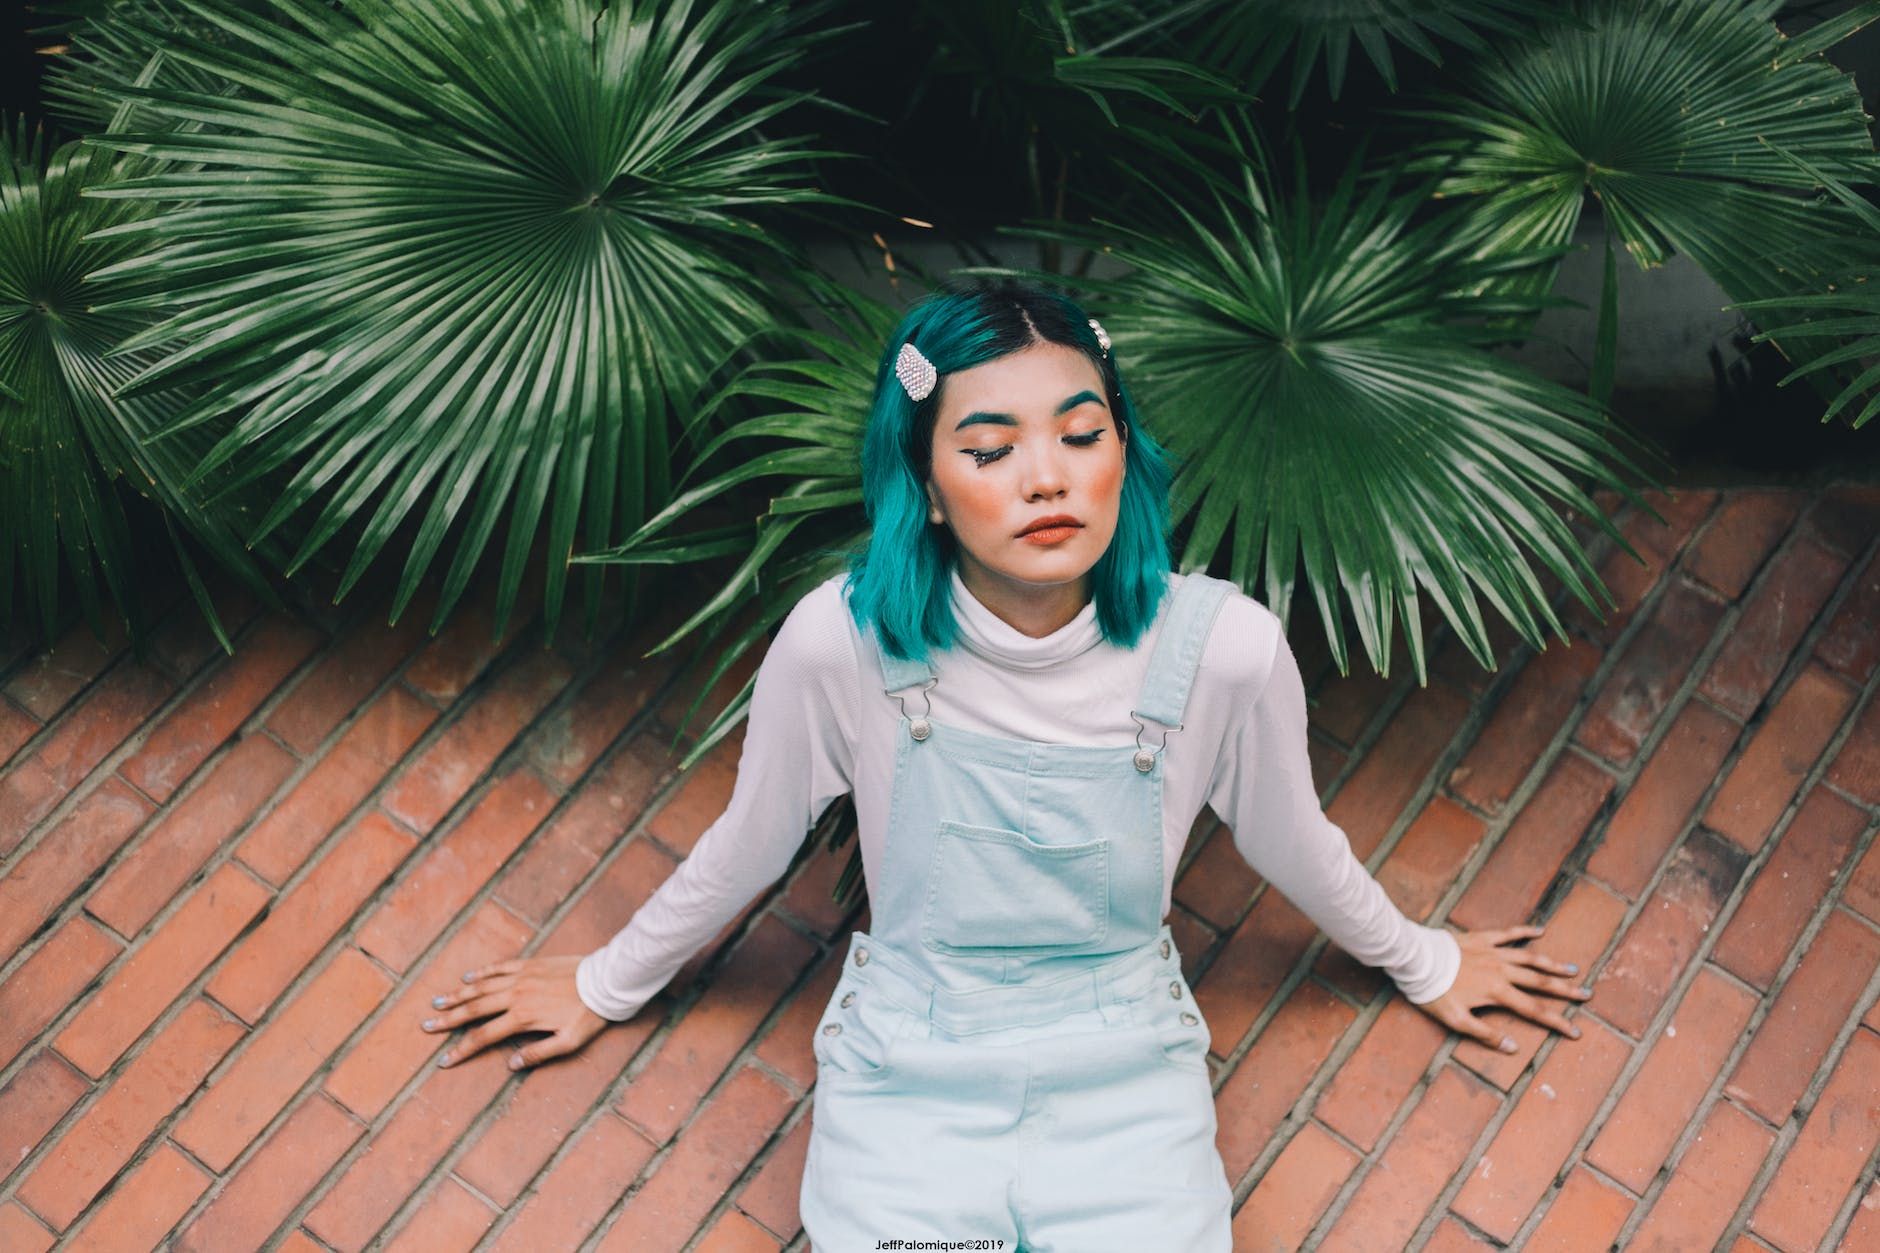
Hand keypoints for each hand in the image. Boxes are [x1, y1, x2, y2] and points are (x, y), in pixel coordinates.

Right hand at [421, 954, 608, 1071]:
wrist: (605, 980)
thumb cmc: (589, 1014)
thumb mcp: (569, 1042)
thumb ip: (538, 1054)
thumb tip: (510, 1065)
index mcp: (522, 1017)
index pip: (483, 1037)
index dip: (461, 1049)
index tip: (443, 1059)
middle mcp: (516, 995)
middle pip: (474, 1009)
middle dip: (449, 1020)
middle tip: (426, 1026)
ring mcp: (521, 977)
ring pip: (482, 986)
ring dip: (458, 995)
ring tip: (438, 1002)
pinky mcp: (530, 964)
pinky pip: (499, 967)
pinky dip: (482, 972)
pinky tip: (468, 977)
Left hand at [1410, 924, 1591, 1052]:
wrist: (1415, 959)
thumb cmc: (1433, 992)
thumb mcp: (1456, 1021)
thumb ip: (1486, 1035)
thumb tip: (1513, 1048)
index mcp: (1497, 992)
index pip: (1534, 1011)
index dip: (1557, 1022)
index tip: (1576, 1032)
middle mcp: (1501, 970)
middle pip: (1540, 982)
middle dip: (1565, 990)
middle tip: (1587, 994)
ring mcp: (1493, 952)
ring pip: (1529, 958)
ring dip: (1552, 964)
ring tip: (1573, 969)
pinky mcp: (1481, 938)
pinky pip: (1508, 934)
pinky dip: (1525, 932)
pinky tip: (1540, 931)